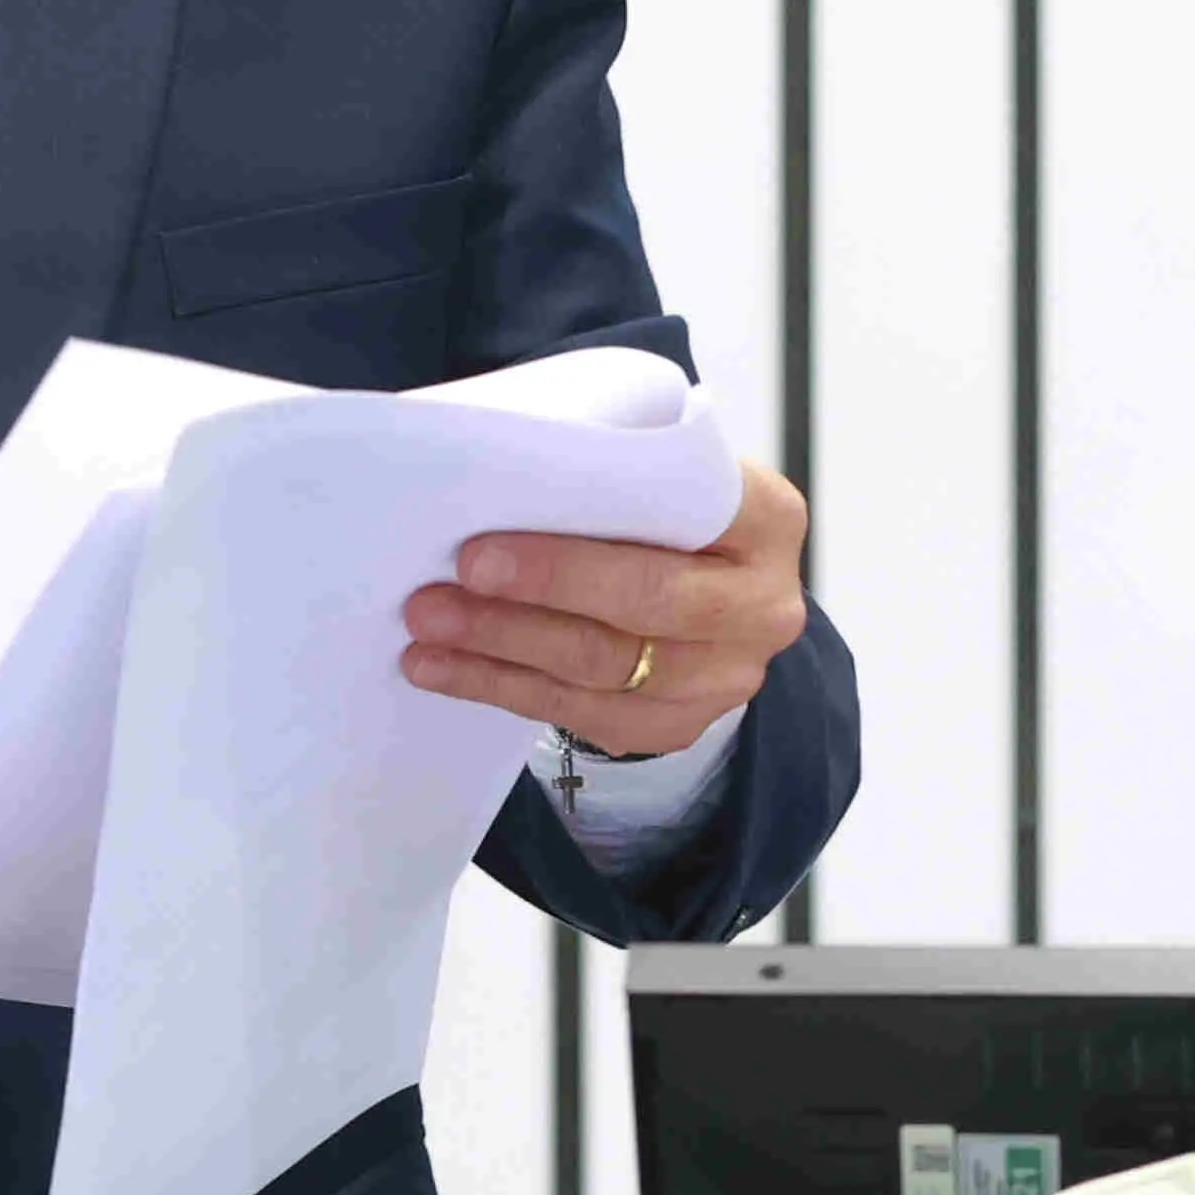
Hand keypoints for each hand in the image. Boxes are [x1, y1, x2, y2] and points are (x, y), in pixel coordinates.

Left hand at [399, 459, 812, 757]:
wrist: (712, 583)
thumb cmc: (670, 509)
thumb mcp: (670, 469)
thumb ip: (619, 469)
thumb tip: (495, 472)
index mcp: (768, 519)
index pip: (670, 532)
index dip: (573, 552)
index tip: (480, 547)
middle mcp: (763, 606)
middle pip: (639, 609)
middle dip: (530, 601)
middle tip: (444, 589)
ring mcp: (727, 676)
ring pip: (601, 671)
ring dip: (500, 650)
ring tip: (426, 627)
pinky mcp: (680, 724)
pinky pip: (581, 714)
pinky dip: (503, 688)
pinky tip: (444, 669)